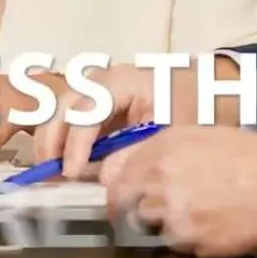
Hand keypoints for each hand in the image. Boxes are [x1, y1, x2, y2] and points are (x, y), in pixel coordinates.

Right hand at [32, 55, 246, 179]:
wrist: (207, 89)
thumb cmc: (193, 107)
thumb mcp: (170, 134)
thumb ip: (136, 154)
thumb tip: (103, 179)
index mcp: (125, 80)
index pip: (88, 108)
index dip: (75, 142)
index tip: (71, 173)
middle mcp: (104, 78)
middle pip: (64, 103)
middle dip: (51, 138)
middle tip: (48, 173)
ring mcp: (99, 87)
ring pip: (61, 106)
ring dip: (51, 137)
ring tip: (50, 170)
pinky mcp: (98, 101)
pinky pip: (71, 115)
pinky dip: (62, 137)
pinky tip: (61, 163)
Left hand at [100, 126, 256, 257]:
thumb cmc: (248, 154)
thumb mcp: (200, 134)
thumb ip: (162, 148)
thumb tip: (139, 164)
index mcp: (161, 151)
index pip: (116, 175)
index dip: (117, 186)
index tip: (122, 194)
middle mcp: (160, 182)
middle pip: (126, 204)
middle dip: (136, 207)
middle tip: (156, 208)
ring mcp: (174, 215)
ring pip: (149, 226)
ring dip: (163, 222)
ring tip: (192, 213)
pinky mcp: (190, 241)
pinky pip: (175, 244)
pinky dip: (186, 238)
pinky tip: (208, 223)